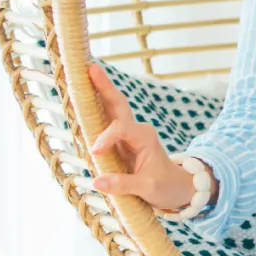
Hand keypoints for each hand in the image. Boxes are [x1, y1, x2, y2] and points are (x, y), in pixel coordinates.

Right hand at [87, 61, 208, 209]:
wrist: (175, 187)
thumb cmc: (165, 186)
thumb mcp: (147, 188)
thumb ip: (123, 184)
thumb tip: (97, 182)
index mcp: (145, 136)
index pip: (119, 129)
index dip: (105, 138)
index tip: (95, 153)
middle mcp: (135, 129)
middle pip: (117, 103)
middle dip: (103, 86)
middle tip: (90, 67)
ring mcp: (126, 133)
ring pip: (109, 108)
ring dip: (95, 92)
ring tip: (81, 74)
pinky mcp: (118, 140)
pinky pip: (103, 121)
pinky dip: (92, 108)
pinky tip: (80, 97)